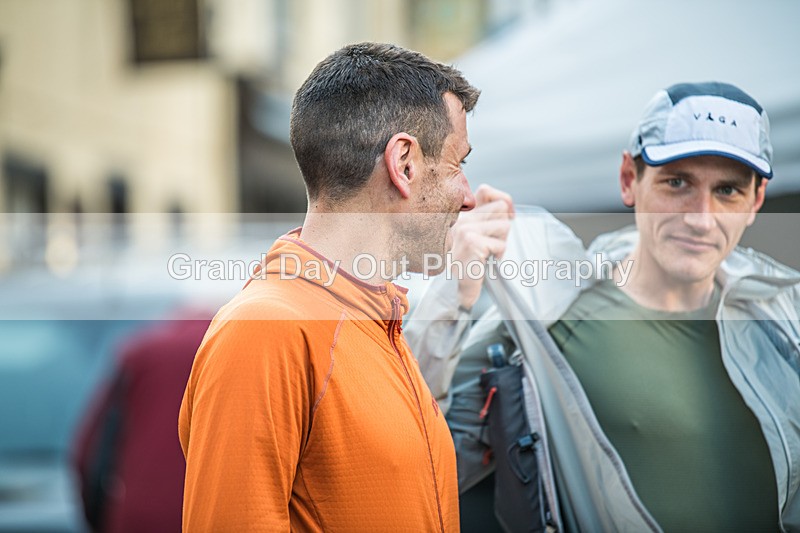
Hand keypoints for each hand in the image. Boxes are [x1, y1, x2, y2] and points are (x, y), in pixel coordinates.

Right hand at [449, 184, 513, 309]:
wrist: (454, 289)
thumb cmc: (469, 264)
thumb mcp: (477, 235)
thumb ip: (487, 217)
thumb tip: (508, 206)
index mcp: (462, 214)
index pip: (486, 190)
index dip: (503, 202)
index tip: (507, 217)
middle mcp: (461, 218)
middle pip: (501, 207)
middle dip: (503, 227)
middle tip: (491, 243)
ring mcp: (464, 229)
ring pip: (504, 225)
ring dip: (501, 242)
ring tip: (488, 252)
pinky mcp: (471, 242)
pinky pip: (500, 244)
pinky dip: (498, 255)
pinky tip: (485, 261)